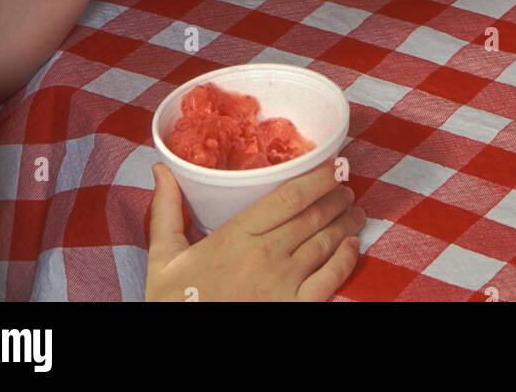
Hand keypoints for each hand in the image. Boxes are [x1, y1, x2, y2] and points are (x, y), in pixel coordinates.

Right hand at [146, 160, 363, 301]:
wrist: (179, 348)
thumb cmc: (174, 303)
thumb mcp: (164, 256)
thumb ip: (166, 209)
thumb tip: (160, 168)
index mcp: (236, 235)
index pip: (288, 196)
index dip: (317, 178)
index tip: (332, 167)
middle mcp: (265, 255)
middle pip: (312, 216)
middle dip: (335, 198)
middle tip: (346, 186)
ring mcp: (283, 285)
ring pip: (325, 244)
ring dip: (345, 223)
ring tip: (354, 211)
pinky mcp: (294, 310)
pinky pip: (330, 280)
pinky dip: (346, 260)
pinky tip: (353, 246)